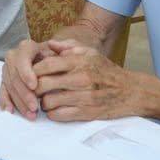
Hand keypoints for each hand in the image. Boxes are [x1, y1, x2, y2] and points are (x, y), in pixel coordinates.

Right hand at [0, 39, 56, 118]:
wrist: (52, 60)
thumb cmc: (59, 56)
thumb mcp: (64, 49)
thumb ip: (62, 47)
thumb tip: (53, 45)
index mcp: (27, 47)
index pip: (22, 59)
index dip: (26, 73)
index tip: (34, 86)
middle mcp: (14, 57)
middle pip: (15, 76)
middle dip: (24, 93)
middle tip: (35, 106)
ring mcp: (8, 69)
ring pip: (9, 86)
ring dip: (19, 102)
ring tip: (30, 114)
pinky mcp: (6, 81)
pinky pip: (3, 91)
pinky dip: (6, 101)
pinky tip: (10, 110)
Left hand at [32, 40, 154, 121]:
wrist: (130, 91)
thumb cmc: (107, 71)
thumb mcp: (91, 52)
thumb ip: (68, 46)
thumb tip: (50, 44)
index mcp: (80, 61)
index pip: (47, 65)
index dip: (33, 70)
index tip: (30, 74)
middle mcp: (81, 78)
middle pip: (44, 84)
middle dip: (33, 88)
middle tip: (33, 89)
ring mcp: (84, 97)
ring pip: (49, 102)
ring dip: (43, 102)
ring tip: (45, 99)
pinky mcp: (87, 113)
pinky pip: (60, 115)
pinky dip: (53, 113)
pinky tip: (55, 109)